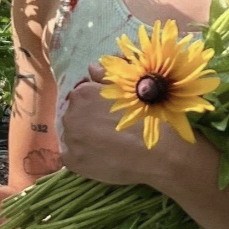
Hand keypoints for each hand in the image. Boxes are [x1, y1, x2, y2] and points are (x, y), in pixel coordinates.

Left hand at [59, 63, 188, 188]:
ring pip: (72, 137)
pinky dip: (82, 158)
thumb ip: (105, 78)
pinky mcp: (72, 161)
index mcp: (83, 93)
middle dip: (87, 122)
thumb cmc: (147, 117)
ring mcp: (70, 138)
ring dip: (83, 140)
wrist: (158, 152)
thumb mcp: (129, 90)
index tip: (108, 116)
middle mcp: (71, 113)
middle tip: (109, 132)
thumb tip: (91, 68)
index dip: (94, 107)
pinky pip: (71, 157)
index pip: (80, 99)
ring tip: (107, 147)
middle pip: (74, 116)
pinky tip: (100, 159)